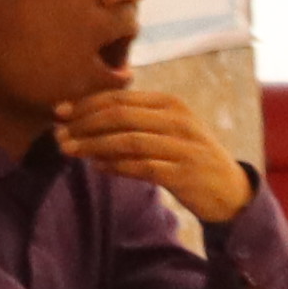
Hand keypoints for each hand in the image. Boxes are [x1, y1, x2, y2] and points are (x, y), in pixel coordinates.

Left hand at [58, 86, 253, 226]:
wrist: (229, 190)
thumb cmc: (185, 155)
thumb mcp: (165, 128)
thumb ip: (131, 119)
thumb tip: (77, 116)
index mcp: (171, 104)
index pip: (119, 98)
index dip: (84, 104)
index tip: (57, 112)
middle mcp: (179, 121)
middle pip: (120, 117)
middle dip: (83, 124)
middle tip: (58, 135)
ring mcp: (184, 147)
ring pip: (128, 141)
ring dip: (93, 145)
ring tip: (68, 150)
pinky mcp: (185, 174)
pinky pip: (142, 167)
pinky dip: (115, 166)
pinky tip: (97, 166)